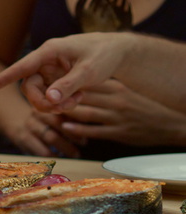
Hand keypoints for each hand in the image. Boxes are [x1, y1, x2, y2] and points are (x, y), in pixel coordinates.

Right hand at [0, 33, 127, 111]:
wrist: (119, 52)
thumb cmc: (105, 54)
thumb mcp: (89, 71)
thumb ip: (68, 85)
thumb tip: (49, 100)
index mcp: (50, 51)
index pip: (22, 66)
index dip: (4, 78)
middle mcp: (45, 60)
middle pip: (29, 87)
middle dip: (42, 102)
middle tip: (62, 108)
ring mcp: (50, 70)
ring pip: (39, 95)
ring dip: (54, 104)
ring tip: (76, 101)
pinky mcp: (55, 79)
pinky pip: (49, 96)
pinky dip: (62, 103)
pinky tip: (77, 98)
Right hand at [7, 111, 81, 157]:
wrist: (12, 116)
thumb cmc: (40, 116)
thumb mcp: (50, 109)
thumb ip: (67, 114)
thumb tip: (89, 125)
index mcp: (47, 104)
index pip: (65, 112)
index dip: (76, 123)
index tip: (85, 133)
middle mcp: (36, 113)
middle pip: (58, 124)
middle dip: (73, 136)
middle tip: (84, 144)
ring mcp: (28, 125)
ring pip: (50, 137)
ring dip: (66, 147)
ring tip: (75, 154)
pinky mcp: (21, 137)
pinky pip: (39, 149)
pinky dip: (52, 155)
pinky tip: (59, 157)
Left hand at [60, 79, 185, 145]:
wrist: (170, 124)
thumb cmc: (144, 108)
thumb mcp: (126, 93)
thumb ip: (105, 90)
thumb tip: (81, 85)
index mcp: (117, 87)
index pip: (87, 82)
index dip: (67, 81)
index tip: (50, 81)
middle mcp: (116, 100)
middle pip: (82, 96)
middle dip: (61, 96)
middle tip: (43, 97)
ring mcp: (117, 116)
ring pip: (85, 113)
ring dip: (65, 113)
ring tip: (49, 112)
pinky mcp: (119, 132)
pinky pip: (94, 130)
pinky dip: (78, 129)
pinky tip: (64, 127)